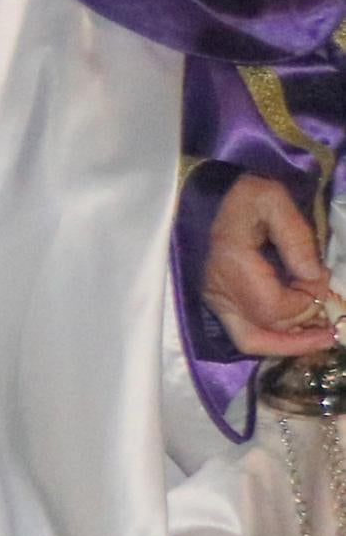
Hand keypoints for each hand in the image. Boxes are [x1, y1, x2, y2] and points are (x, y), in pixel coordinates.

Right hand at [204, 172, 340, 358]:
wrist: (205, 190)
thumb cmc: (241, 193)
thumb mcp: (274, 200)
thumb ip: (297, 238)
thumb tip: (315, 278)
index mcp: (232, 263)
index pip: (274, 307)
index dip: (306, 303)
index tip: (322, 280)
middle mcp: (218, 289)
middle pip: (262, 333)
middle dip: (300, 334)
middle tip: (330, 330)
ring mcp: (215, 298)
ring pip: (250, 341)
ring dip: (287, 344)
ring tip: (318, 338)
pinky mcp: (217, 300)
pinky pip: (246, 332)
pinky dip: (274, 338)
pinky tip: (297, 331)